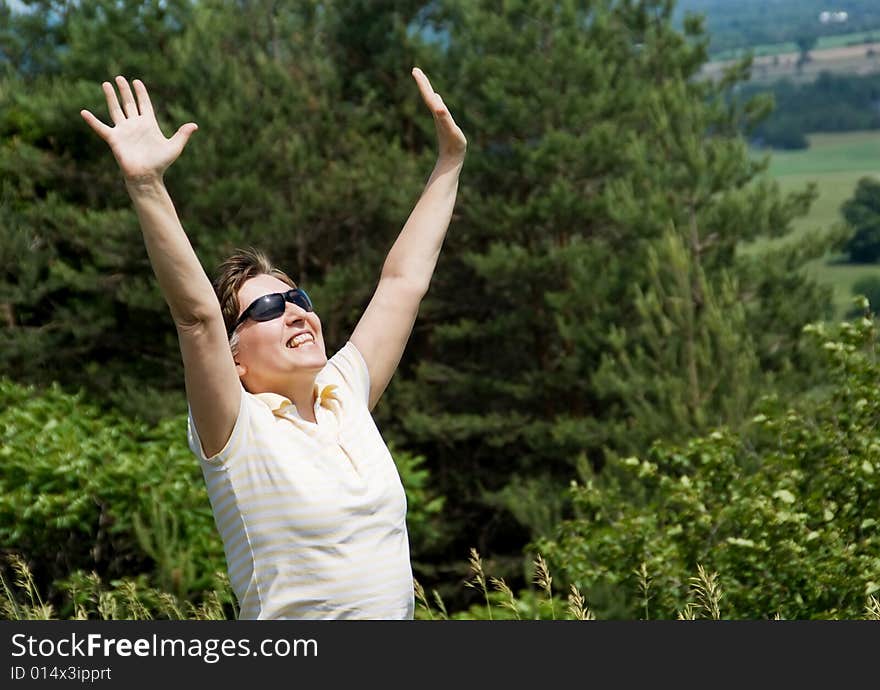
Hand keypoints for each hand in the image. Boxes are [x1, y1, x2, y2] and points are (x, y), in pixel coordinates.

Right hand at [80, 76, 196, 181]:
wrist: (147, 176)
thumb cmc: (161, 164)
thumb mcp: (175, 147)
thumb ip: (182, 134)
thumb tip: (195, 125)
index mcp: (149, 125)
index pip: (144, 104)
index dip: (141, 93)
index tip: (137, 81)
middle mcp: (135, 125)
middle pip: (128, 103)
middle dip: (124, 90)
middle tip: (119, 77)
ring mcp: (124, 131)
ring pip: (116, 110)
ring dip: (111, 97)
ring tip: (106, 84)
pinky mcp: (114, 139)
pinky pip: (101, 128)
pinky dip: (92, 121)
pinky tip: (83, 112)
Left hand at [412, 67, 465, 162]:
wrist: (451, 158)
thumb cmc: (452, 144)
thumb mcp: (450, 129)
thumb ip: (444, 117)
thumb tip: (437, 106)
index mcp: (437, 113)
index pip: (428, 95)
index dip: (422, 82)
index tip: (414, 70)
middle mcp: (437, 113)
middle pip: (428, 95)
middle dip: (423, 82)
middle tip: (415, 70)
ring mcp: (440, 118)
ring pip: (432, 101)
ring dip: (428, 90)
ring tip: (424, 80)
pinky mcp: (444, 123)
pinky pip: (438, 108)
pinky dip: (436, 100)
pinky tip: (436, 98)